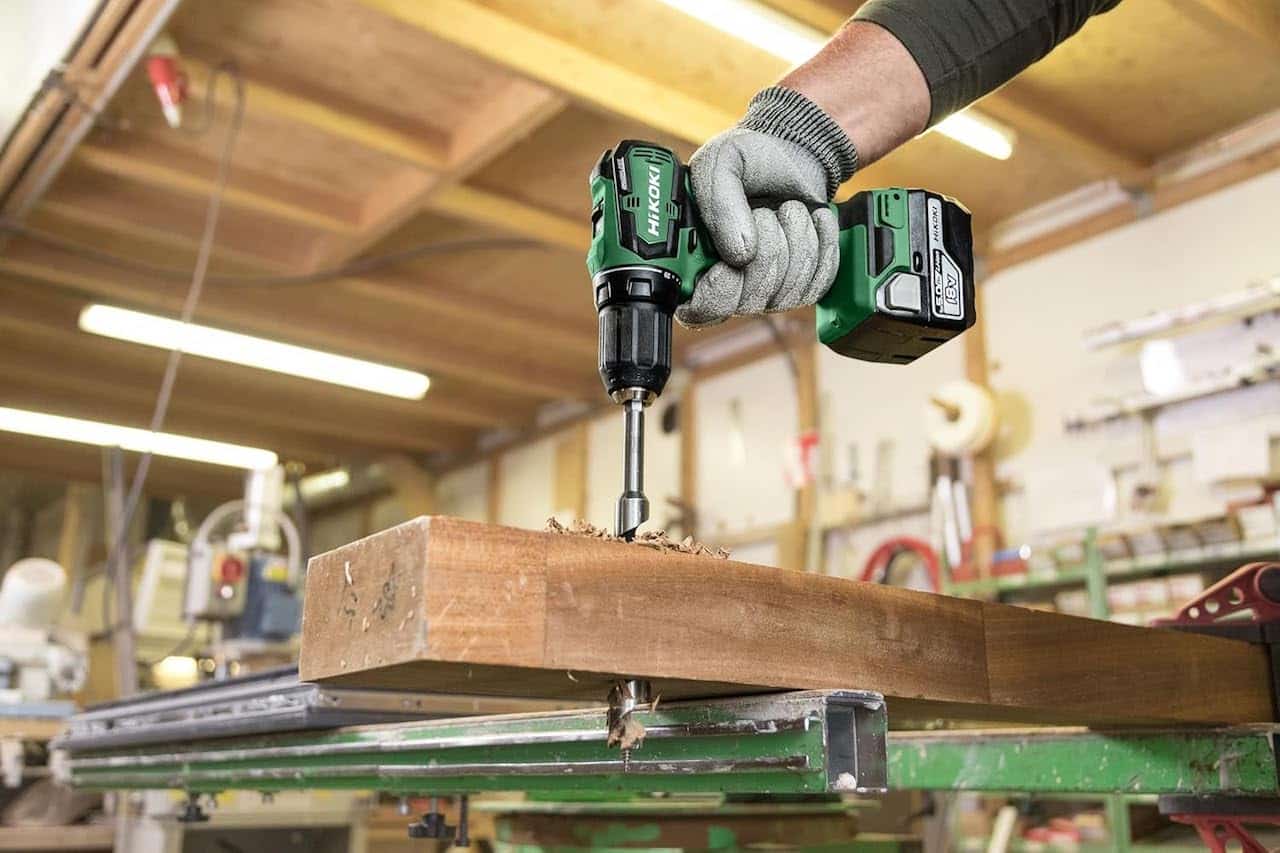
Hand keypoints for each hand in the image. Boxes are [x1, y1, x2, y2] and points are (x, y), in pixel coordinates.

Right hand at [676, 128, 840, 328]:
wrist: (793, 154)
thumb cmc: (748, 160)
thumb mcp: (721, 165)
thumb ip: (721, 206)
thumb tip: (740, 254)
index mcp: (695, 261)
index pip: (698, 308)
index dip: (714, 294)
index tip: (729, 263)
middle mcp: (730, 284)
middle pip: (750, 300)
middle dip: (766, 249)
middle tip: (764, 212)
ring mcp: (768, 290)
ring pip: (788, 291)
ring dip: (796, 240)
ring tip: (788, 209)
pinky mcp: (805, 284)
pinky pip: (818, 281)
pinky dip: (822, 243)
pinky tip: (812, 220)